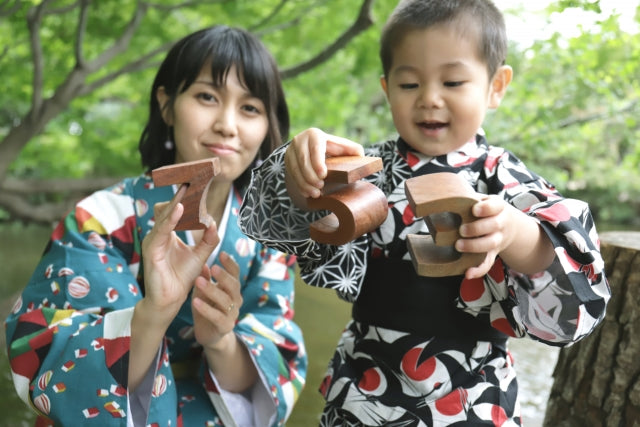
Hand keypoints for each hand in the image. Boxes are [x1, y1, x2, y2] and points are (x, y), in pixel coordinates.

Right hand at [140, 185, 219, 322]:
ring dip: (179, 201)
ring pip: (165, 214)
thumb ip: (208, 239)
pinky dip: (170, 219)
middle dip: (184, 192)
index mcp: (169, 232)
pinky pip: (161, 230)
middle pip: (170, 206)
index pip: (178, 208)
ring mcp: (153, 240)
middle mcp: (159, 233)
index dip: (188, 195)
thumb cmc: (181, 278)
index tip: (201, 179)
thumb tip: (214, 222)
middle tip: (197, 176)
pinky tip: (179, 209)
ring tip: (190, 188)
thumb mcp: (200, 255)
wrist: (170, 301)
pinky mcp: (151, 250)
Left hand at [192, 251, 241, 349]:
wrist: (210, 335)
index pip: (235, 273)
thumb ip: (204, 278)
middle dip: (224, 276)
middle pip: (234, 285)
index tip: (222, 253)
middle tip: (213, 267)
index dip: (230, 263)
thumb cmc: (207, 308)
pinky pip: (216, 316)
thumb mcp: (203, 291)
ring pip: (225, 300)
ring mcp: (232, 313)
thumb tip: (202, 262)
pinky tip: (195, 302)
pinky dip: (206, 309)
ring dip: (211, 290)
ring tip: (198, 281)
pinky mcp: (225, 326)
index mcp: (232, 288)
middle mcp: (236, 300)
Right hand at [285, 128, 363, 198]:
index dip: (318, 162)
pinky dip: (299, 185)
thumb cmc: (335, 153)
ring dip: (305, 183)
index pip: (315, 148)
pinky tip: (307, 193)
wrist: (317, 155)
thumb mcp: (345, 149)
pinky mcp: (287, 160)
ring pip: (295, 168)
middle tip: (320, 187)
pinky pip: (291, 174)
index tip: (324, 175)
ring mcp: (291, 150)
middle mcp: (300, 140)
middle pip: (303, 160)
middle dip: (311, 176)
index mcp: (315, 135)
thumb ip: (354, 151)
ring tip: (315, 193)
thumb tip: (360, 156)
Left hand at [455, 195, 513, 278]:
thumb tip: (442, 197)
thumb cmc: (488, 210)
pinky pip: (488, 263)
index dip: (486, 208)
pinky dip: (479, 270)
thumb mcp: (483, 200)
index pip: (496, 205)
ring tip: (459, 245)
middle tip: (462, 230)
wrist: (509, 225)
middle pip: (494, 225)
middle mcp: (501, 223)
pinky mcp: (493, 253)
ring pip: (491, 244)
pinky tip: (468, 273)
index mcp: (498, 207)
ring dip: (475, 246)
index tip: (474, 210)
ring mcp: (498, 239)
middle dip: (477, 228)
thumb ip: (469, 200)